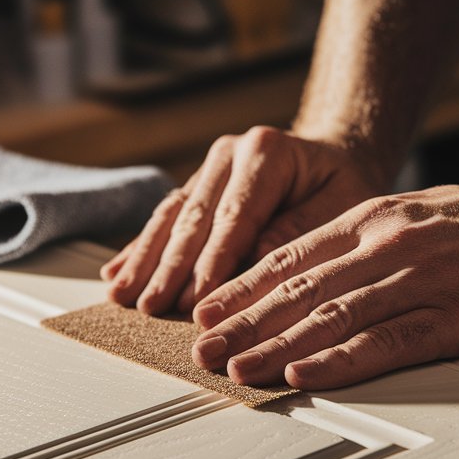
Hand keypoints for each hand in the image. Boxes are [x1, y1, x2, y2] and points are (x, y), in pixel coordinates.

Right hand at [100, 126, 384, 314]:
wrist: (336, 156)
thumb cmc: (344, 186)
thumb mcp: (343, 205)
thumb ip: (300, 230)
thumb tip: (255, 261)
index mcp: (266, 151)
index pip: (234, 216)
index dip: (210, 262)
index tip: (194, 302)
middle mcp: (229, 153)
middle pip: (193, 218)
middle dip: (168, 267)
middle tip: (150, 307)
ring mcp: (207, 168)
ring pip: (170, 218)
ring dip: (144, 261)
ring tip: (122, 296)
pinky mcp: (195, 187)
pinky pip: (164, 220)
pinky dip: (140, 250)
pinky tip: (115, 274)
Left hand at [189, 180, 458, 389]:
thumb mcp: (412, 216)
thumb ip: (359, 245)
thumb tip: (305, 277)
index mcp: (371, 221)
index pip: (289, 257)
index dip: (241, 287)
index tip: (204, 312)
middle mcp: (386, 246)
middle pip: (298, 289)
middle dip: (243, 322)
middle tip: (201, 350)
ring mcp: (419, 281)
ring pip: (332, 317)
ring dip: (277, 346)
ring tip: (237, 369)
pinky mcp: (453, 319)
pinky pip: (385, 343)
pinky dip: (339, 361)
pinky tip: (304, 375)